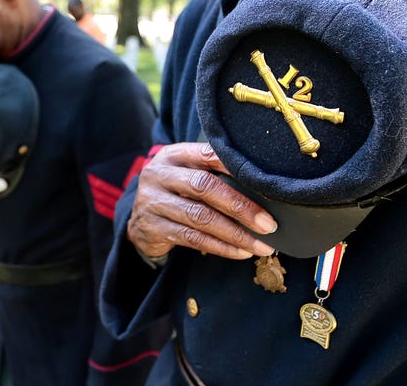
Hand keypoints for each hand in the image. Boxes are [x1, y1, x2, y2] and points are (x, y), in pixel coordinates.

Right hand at [126, 142, 276, 260]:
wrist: (138, 219)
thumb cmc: (176, 193)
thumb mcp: (187, 174)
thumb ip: (214, 174)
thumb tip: (263, 190)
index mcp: (173, 155)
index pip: (208, 154)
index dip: (236, 167)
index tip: (265, 183)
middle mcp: (159, 174)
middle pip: (204, 186)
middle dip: (240, 206)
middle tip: (268, 224)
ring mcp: (153, 201)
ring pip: (200, 217)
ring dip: (235, 234)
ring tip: (261, 245)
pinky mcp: (152, 228)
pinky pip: (193, 239)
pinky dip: (221, 247)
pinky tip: (241, 252)